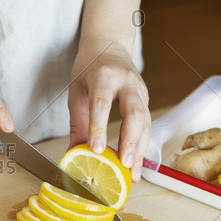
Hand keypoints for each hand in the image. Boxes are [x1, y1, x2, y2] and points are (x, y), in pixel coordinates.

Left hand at [67, 40, 149, 182]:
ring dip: (140, 150)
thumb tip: (74, 154)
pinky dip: (142, 146)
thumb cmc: (89, 69)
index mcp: (104, 76)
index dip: (99, 128)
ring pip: (146, 122)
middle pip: (135, 113)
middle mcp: (127, 83)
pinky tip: (136, 165)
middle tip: (124, 165)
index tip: (96, 150)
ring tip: (133, 174)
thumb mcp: (76, 91)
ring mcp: (140, 91)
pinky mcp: (146, 100)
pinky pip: (147, 126)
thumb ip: (77, 123)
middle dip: (130, 141)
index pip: (102, 103)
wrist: (109, 45)